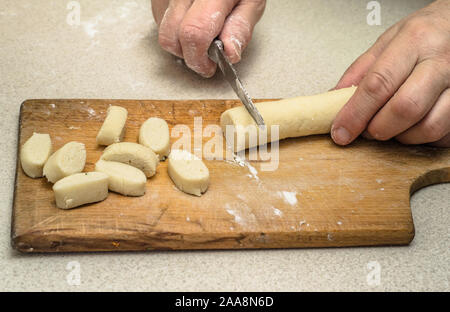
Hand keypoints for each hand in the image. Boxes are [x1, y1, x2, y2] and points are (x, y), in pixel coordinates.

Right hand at [152, 0, 265, 76]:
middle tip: (205, 55)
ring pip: (162, 30)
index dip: (199, 59)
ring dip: (180, 41)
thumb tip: (230, 54)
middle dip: (187, 55)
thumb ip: (241, 28)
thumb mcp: (252, 1)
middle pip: (170, 36)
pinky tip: (190, 19)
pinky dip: (174, 27)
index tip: (208, 66)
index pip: (194, 33)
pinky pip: (159, 18)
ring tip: (200, 31)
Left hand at [332, 0, 449, 146]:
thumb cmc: (426, 33)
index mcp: (414, 41)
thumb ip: (360, 71)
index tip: (341, 131)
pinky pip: (444, 134)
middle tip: (368, 129)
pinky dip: (424, 138)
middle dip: (378, 128)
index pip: (378, 83)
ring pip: (428, 127)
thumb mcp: (388, 41)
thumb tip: (333, 100)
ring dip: (402, 136)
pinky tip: (416, 123)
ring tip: (393, 124)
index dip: (355, 113)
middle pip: (404, 109)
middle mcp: (441, 61)